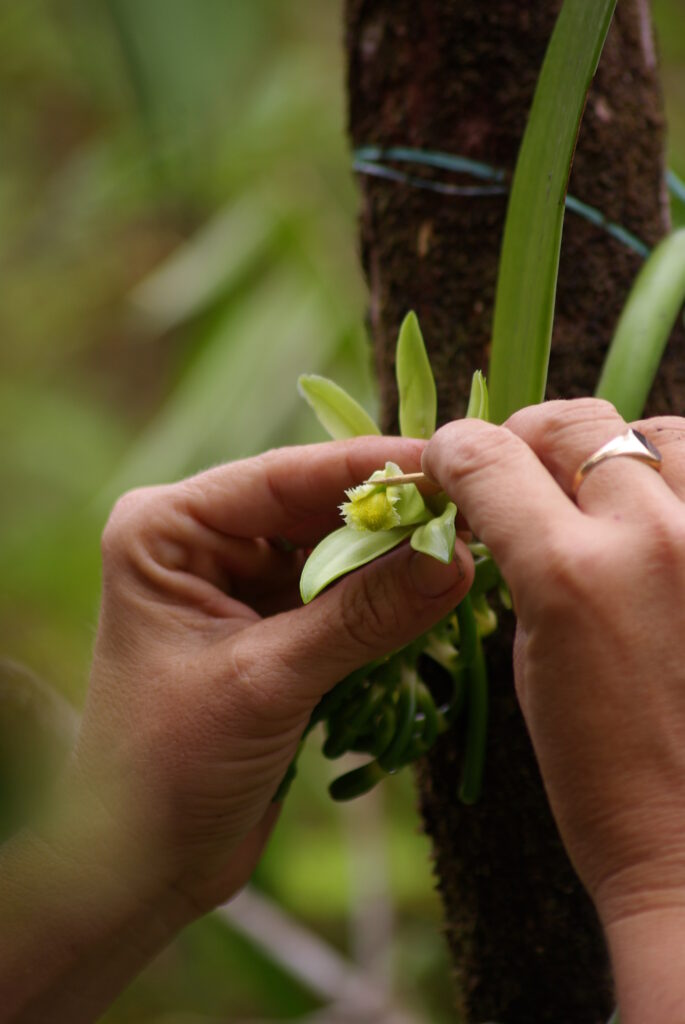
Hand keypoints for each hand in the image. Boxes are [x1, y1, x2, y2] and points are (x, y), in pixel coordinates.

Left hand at [68, 436, 470, 915]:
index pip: (280, 477)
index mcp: (166, 530)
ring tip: (469, 547)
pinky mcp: (271, 628)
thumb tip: (455, 557)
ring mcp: (238, 585)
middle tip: (474, 508)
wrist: (144, 865)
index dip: (366, 468)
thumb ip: (364, 616)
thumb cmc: (169, 771)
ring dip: (394, 558)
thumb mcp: (267, 681)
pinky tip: (436, 594)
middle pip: (312, 508)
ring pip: (333, 551)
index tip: (446, 462)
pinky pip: (341, 597)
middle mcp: (200, 543)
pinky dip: (385, 599)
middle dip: (389, 515)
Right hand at [424, 399, 684, 1022]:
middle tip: (518, 472)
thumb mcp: (533, 665)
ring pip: (656, 431)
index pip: (486, 458)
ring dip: (614, 451)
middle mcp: (650, 537)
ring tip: (600, 493)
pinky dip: (673, 482)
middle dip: (528, 439)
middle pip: (573, 423)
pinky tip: (658, 524)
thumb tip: (514, 512)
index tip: (449, 463)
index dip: (454, 452)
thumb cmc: (604, 781)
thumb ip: (526, 568)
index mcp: (568, 574)